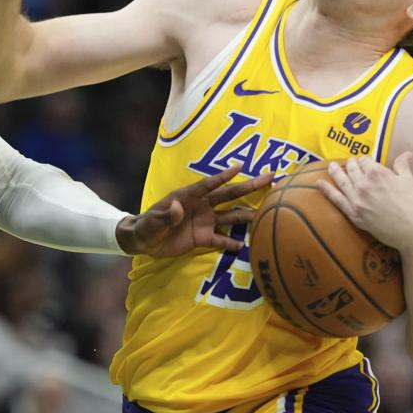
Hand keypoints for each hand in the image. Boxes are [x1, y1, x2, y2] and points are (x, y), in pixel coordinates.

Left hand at [116, 164, 273, 256]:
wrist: (143, 241)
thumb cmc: (146, 226)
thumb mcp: (152, 222)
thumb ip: (166, 215)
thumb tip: (177, 208)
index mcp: (188, 196)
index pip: (209, 184)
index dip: (223, 176)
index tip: (239, 167)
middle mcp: (201, 206)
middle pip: (228, 195)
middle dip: (248, 187)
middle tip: (269, 178)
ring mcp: (204, 221)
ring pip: (230, 216)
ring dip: (246, 215)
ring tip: (265, 214)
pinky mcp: (203, 238)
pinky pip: (221, 239)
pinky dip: (232, 243)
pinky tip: (245, 245)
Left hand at [317, 153, 412, 252]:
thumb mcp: (410, 182)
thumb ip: (403, 166)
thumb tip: (406, 154)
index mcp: (378, 173)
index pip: (366, 161)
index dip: (366, 161)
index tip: (366, 162)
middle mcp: (364, 184)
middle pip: (352, 169)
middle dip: (351, 164)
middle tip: (350, 162)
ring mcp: (357, 199)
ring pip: (342, 181)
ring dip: (335, 171)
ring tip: (331, 166)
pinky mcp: (354, 214)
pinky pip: (336, 199)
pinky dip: (326, 190)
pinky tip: (319, 183)